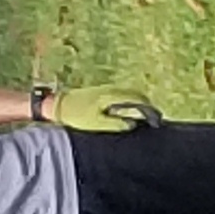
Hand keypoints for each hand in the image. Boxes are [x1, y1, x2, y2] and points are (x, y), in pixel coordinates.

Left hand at [36, 84, 156, 132]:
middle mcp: (110, 90)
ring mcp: (105, 89)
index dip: (149, 108)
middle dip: (146, 104)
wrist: (58, 105)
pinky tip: (128, 111)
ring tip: (144, 115)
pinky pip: (121, 94)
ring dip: (138, 102)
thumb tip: (133, 124)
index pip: (137, 98)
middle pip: (135, 94)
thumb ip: (116, 124)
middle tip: (154, 117)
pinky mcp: (100, 92)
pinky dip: (130, 101)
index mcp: (111, 96)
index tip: (156, 118)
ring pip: (128, 93)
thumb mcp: (96, 124)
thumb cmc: (76, 116)